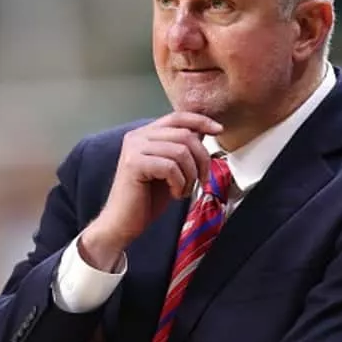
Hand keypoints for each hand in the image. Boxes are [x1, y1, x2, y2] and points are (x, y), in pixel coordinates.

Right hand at [80, 112, 222, 269]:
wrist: (122, 224)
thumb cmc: (146, 200)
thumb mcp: (171, 169)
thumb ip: (181, 149)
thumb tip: (203, 132)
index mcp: (145, 134)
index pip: (177, 117)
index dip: (200, 121)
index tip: (218, 130)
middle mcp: (137, 136)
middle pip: (185, 134)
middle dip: (202, 159)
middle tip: (201, 180)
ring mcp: (134, 148)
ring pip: (181, 151)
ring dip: (190, 175)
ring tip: (183, 190)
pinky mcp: (134, 164)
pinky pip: (171, 167)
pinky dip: (179, 183)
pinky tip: (174, 194)